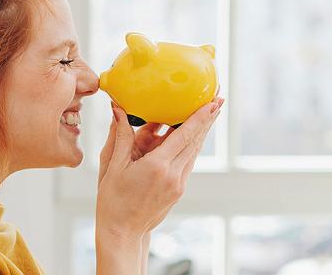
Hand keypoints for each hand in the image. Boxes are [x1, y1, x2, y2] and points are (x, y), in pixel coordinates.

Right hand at [96, 91, 223, 239]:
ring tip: (210, 113)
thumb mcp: (113, 166)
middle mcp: (173, 175)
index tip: (212, 102)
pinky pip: (187, 162)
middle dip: (207, 119)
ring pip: (194, 152)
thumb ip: (120, 136)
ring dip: (201, 132)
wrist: (122, 232)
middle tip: (218, 99)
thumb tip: (118, 111)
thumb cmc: (112, 200)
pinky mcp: (178, 190)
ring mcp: (178, 184)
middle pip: (195, 141)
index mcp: (157, 167)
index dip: (200, 117)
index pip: (184, 136)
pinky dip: (190, 146)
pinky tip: (191, 136)